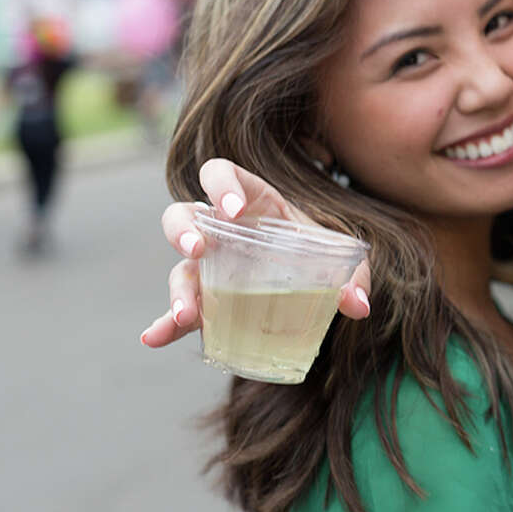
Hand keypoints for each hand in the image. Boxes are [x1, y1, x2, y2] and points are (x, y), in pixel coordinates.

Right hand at [139, 158, 372, 346]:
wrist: (316, 282)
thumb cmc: (321, 254)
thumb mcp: (339, 256)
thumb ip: (353, 275)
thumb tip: (357, 305)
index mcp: (253, 201)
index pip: (221, 174)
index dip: (220, 185)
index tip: (232, 210)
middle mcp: (223, 229)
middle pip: (184, 215)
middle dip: (183, 230)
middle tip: (198, 250)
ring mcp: (211, 263)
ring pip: (180, 266)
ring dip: (177, 287)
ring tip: (184, 313)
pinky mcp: (208, 297)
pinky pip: (182, 308)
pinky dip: (167, 324)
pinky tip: (155, 337)